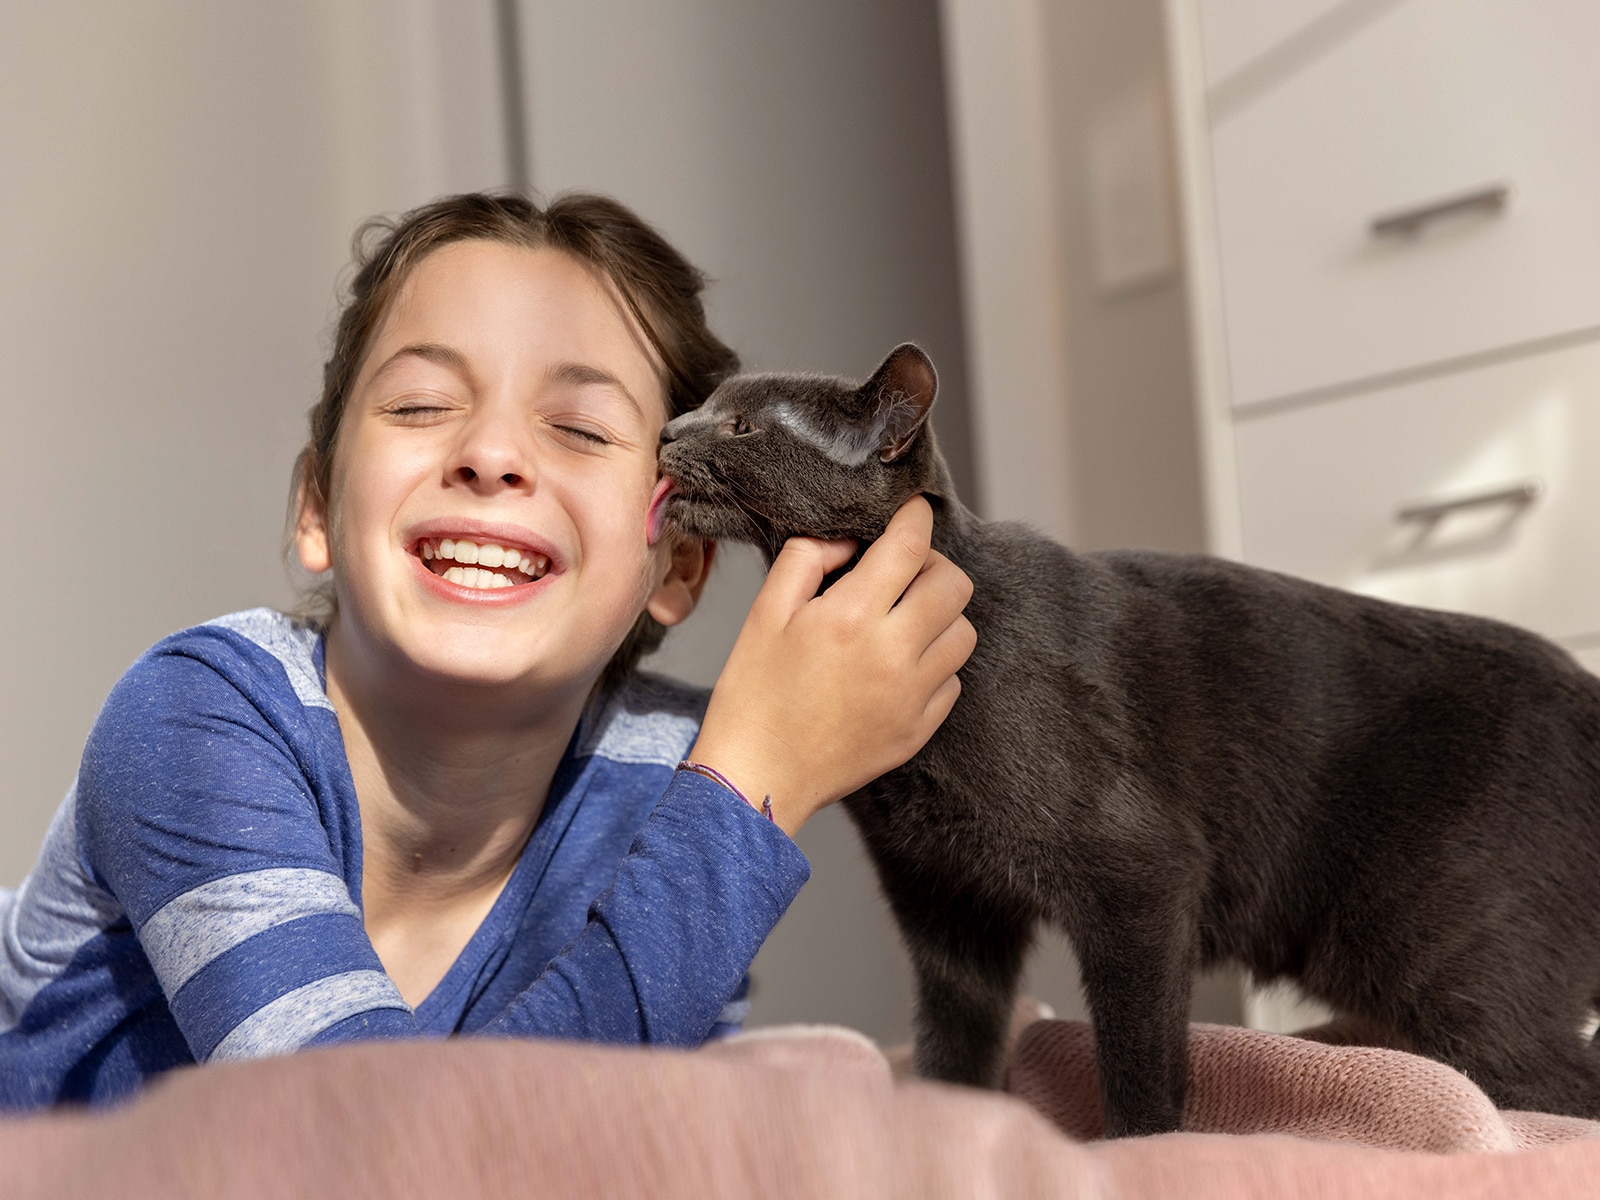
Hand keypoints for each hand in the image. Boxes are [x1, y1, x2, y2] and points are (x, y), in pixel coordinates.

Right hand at [688, 496, 975, 834]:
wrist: (757, 776)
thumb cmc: (753, 694)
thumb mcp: (764, 613)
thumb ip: (806, 559)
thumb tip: (848, 540)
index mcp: (851, 617)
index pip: (910, 546)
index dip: (915, 517)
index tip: (912, 510)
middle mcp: (892, 654)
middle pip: (954, 584)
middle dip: (931, 565)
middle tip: (902, 571)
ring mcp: (912, 696)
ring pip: (963, 633)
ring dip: (939, 615)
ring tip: (903, 619)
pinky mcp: (919, 729)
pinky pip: (952, 680)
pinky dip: (934, 664)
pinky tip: (897, 666)